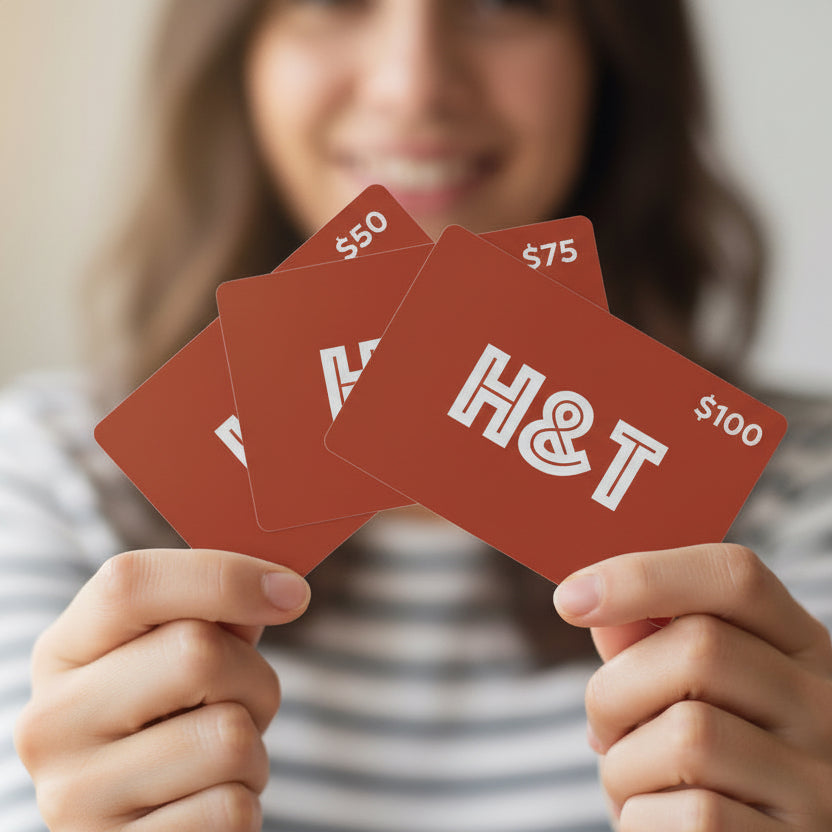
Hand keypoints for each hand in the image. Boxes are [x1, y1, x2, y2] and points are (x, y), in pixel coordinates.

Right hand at [14, 548, 310, 830]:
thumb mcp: (174, 655)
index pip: (131, 583)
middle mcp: (52, 721)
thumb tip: (281, 587)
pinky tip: (204, 803)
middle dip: (252, 675)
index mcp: (64, 651)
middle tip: (242, 699)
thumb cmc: (171, 719)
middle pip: (197, 653)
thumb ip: (216, 612)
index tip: (292, 592)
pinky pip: (233, 810)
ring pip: (230, 738)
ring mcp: (75, 797)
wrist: (140, 822)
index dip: (224, 576)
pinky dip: (243, 803)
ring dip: (253, 749)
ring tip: (216, 760)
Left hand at [554, 543, 831, 830]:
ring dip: (624, 765)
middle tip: (603, 728)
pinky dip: (643, 819)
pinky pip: (694, 817)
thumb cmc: (695, 767)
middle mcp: (824, 704)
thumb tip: (591, 596)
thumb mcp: (675, 693)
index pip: (734, 575)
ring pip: (689, 736)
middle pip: (699, 648)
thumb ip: (643, 642)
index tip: (570, 598)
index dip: (644, 574)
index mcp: (796, 646)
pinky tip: (659, 824)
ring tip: (633, 783)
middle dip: (615, 688)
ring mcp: (819, 782)